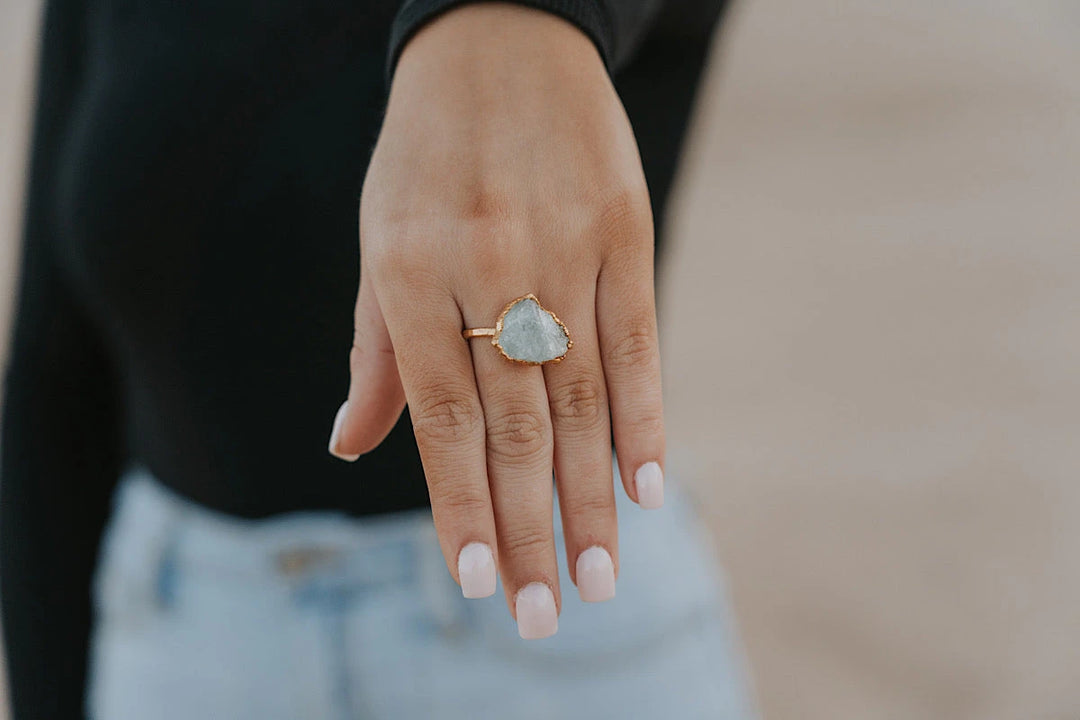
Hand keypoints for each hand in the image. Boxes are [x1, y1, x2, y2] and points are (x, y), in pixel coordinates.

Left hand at [328, 2, 664, 638]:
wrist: (498, 42)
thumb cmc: (424, 158)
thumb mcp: (376, 241)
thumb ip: (373, 350)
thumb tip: (351, 447)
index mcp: (408, 274)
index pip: (441, 418)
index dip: (460, 505)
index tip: (473, 584)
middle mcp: (486, 268)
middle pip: (515, 425)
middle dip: (528, 528)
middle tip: (540, 615)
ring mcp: (562, 250)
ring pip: (579, 397)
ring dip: (589, 498)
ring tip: (595, 578)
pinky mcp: (622, 233)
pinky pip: (637, 340)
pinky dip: (645, 419)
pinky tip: (646, 488)